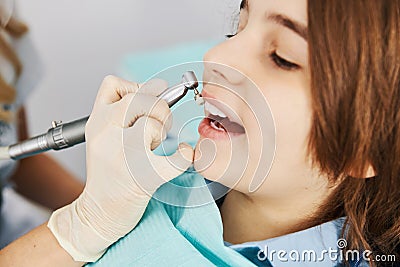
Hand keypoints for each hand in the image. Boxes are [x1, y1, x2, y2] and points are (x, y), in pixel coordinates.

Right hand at [47, 75, 193, 261]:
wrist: (98, 212)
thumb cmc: (107, 173)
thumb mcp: (102, 137)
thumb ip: (120, 113)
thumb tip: (158, 88)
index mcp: (96, 123)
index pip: (113, 84)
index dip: (135, 86)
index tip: (147, 99)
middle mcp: (106, 135)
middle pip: (139, 99)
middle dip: (158, 106)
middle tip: (159, 123)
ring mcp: (123, 156)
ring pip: (153, 124)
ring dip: (162, 131)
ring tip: (156, 145)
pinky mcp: (143, 178)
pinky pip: (175, 158)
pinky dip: (184, 155)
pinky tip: (181, 154)